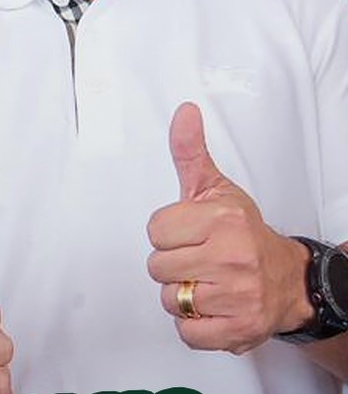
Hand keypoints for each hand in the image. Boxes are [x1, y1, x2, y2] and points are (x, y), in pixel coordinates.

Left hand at [146, 102, 311, 353]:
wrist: (288, 278)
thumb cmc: (243, 232)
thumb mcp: (215, 188)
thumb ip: (190, 151)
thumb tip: (184, 111)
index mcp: (221, 220)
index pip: (155, 231)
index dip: (167, 233)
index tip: (188, 232)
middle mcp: (232, 257)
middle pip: (157, 267)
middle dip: (172, 264)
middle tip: (197, 259)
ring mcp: (237, 295)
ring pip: (169, 299)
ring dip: (181, 295)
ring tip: (204, 282)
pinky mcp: (239, 329)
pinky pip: (187, 332)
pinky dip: (193, 325)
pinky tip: (210, 307)